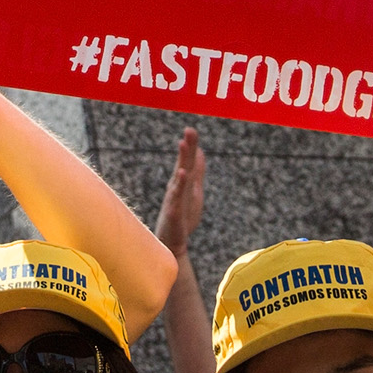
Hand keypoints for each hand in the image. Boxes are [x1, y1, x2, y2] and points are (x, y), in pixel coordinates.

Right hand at [155, 127, 204, 252]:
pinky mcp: (173, 212)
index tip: (191, 129)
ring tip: (183, 144)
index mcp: (182, 182)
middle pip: (183, 163)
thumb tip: (200, 152)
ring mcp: (174, 199)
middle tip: (189, 130)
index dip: (190, 146)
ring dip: (181, 160)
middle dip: (186, 147)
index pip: (187, 161)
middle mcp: (176, 187)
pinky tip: (182, 173)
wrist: (173, 243)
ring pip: (179, 176)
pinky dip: (179, 185)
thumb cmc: (182, 217)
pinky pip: (177, 196)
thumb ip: (197, 172)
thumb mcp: (194, 191)